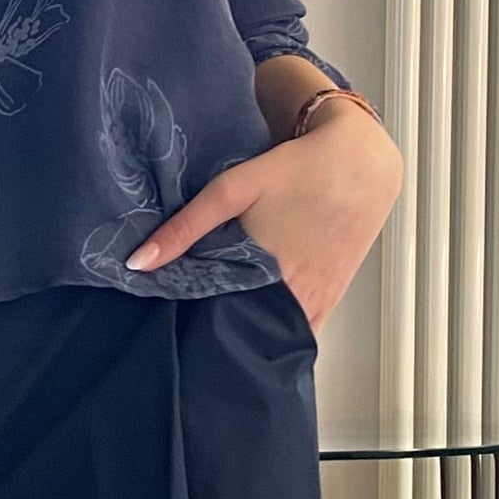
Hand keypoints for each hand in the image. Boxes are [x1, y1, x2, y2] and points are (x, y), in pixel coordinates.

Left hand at [126, 93, 402, 331]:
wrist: (361, 162)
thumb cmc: (297, 170)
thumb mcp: (232, 189)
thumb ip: (185, 228)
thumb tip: (137, 264)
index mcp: (264, 274)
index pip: (220, 322)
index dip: (196, 329)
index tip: (174, 331)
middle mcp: (293, 296)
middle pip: (247, 332)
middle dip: (221, 335)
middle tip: (194, 335)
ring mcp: (316, 301)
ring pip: (275, 335)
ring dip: (251, 335)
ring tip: (222, 335)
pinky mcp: (331, 298)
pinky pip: (302, 331)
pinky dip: (280, 333)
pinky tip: (259, 329)